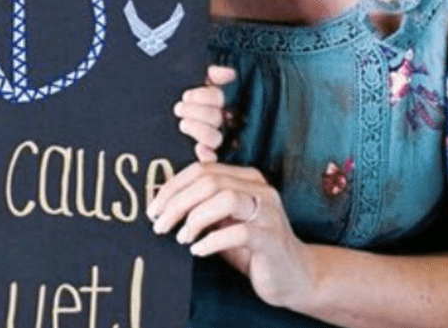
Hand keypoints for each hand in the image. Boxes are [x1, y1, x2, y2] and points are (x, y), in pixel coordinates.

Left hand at [149, 161, 316, 310]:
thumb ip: (201, 204)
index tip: (153, 209)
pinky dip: (212, 241)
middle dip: (177, 203)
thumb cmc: (252, 248)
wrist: (295, 277)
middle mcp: (260, 189)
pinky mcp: (272, 238)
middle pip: (209, 182)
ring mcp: (268, 212)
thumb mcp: (223, 222)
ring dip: (195, 219)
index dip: (172, 187)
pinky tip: (198, 251)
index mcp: (246, 178)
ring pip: (225, 199)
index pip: (201, 170)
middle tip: (159, 225)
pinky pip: (238, 232)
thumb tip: (159, 192)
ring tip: (182, 238)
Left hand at [175, 64, 235, 161]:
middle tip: (179, 109)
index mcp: (214, 103)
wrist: (153, 119)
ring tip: (183, 124)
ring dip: (197, 129)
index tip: (187, 96)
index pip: (217, 97)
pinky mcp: (202, 156)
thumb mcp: (190, 84)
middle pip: (215, 117)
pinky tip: (199, 148)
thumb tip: (230, 73)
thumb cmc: (177, 101)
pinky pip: (212, 160)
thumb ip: (211, 75)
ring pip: (215, 138)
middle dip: (194, 111)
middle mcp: (216, 122)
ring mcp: (210, 140)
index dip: (202, 96)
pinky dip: (207, 155)